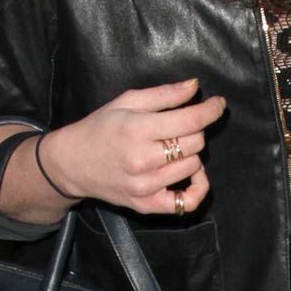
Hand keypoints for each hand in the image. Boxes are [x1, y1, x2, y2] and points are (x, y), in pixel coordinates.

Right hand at [39, 78, 225, 214]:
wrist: (72, 164)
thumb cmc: (100, 128)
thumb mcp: (126, 102)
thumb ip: (164, 94)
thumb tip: (195, 87)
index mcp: (137, 129)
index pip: (190, 121)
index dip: (211, 110)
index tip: (218, 104)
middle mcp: (143, 160)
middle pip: (195, 143)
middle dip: (195, 130)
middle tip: (180, 127)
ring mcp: (146, 186)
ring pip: (193, 166)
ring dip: (191, 154)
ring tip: (175, 148)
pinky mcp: (147, 204)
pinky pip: (186, 202)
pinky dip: (197, 188)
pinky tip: (191, 175)